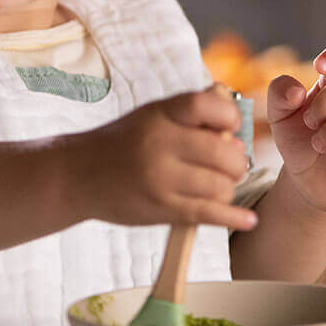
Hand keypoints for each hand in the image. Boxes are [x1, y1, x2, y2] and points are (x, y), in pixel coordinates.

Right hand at [76, 83, 257, 231]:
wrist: (78, 175)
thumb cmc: (122, 143)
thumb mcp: (150, 115)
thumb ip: (188, 112)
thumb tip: (233, 111)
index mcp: (158, 115)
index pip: (206, 105)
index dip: (229, 115)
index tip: (230, 126)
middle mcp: (159, 144)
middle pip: (223, 153)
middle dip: (236, 161)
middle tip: (230, 165)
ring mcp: (160, 178)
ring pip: (221, 186)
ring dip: (228, 188)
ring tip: (218, 186)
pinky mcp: (161, 208)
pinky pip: (209, 214)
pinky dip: (233, 218)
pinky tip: (247, 220)